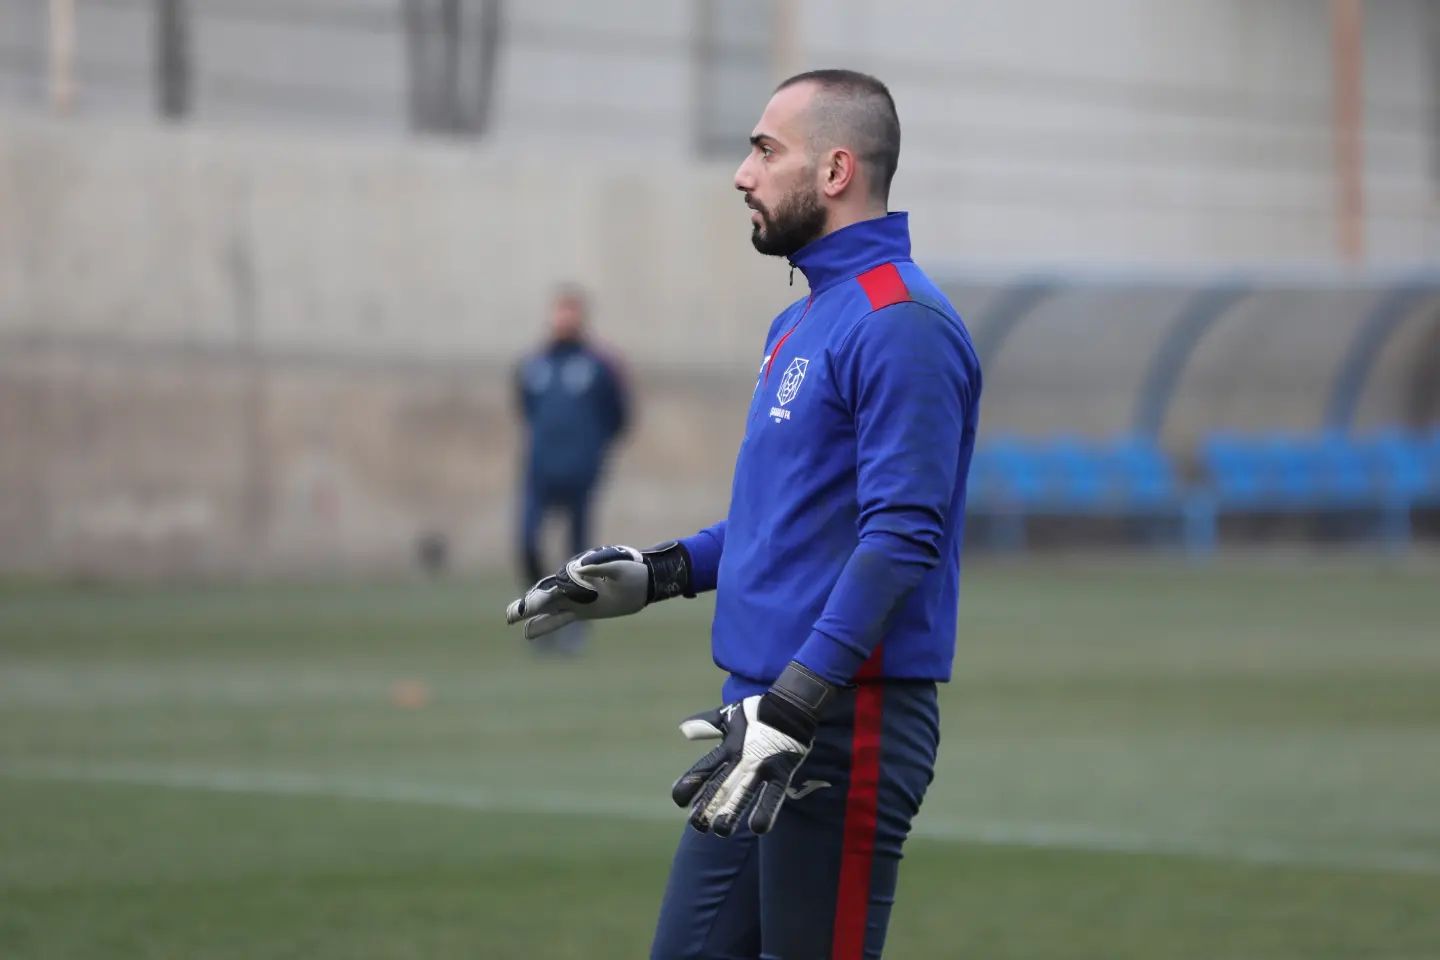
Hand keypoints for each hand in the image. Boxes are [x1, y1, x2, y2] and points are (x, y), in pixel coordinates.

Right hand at [505, 542, 690, 639]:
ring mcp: (576, 600)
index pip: (554, 585)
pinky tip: (528, 632)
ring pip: (548, 608)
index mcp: (578, 574)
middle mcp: (573, 588)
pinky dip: (544, 625)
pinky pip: (560, 619)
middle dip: (529, 605)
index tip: (528, 604)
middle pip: (546, 597)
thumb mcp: (619, 567)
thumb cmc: (632, 570)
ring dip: (531, 614)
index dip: (541, 594)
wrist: (644, 582)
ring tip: (510, 619)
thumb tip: (582, 569)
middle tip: (510, 615)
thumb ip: (601, 567)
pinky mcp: (582, 611)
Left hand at [671, 661, 836, 836]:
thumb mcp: (729, 715)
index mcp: (727, 747)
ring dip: (731, 812)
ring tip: (721, 830)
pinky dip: (766, 810)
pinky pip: (773, 795)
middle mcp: (741, 759)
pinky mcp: (781, 773)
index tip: (679, 800)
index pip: (704, 769)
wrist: (790, 706)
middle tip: (697, 825)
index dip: (690, 785)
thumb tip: (684, 730)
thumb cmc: (757, 712)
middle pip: (720, 787)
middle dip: (707, 808)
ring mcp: (761, 767)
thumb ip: (706, 724)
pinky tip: (758, 827)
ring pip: (743, 794)